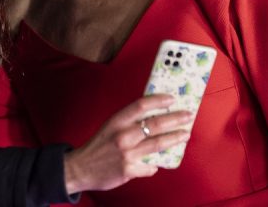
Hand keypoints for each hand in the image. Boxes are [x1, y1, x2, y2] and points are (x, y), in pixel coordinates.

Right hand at [62, 95, 191, 193]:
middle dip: (175, 119)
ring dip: (174, 138)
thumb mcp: (110, 127)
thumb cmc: (98, 146)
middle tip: (187, 116)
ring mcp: (126, 154)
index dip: (158, 100)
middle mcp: (122, 136)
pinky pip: (149, 166)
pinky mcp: (128, 170)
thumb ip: (129, 122)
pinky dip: (154, 165)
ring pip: (157, 144)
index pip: (141, 105)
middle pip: (155, 124)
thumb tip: (154, 117)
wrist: (80, 168)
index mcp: (116, 121)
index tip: (172, 98)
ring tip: (185, 134)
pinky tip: (157, 163)